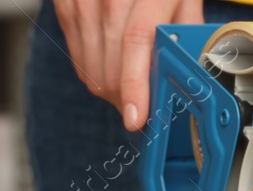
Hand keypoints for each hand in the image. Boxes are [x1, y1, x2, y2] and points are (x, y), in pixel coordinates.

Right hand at [52, 0, 203, 130]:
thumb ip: (184, 34)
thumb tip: (186, 77)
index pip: (136, 41)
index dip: (135, 85)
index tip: (137, 117)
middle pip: (112, 66)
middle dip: (130, 98)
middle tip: (147, 105)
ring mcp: (83, 3)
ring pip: (92, 71)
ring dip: (113, 90)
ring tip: (131, 83)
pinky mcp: (67, 8)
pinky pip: (79, 61)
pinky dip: (97, 73)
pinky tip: (113, 65)